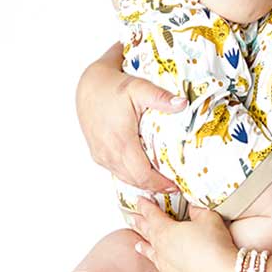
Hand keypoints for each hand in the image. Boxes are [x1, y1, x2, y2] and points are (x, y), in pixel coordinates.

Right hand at [76, 43, 185, 192]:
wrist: (88, 85)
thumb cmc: (113, 86)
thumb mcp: (139, 88)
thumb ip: (161, 97)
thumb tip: (183, 104)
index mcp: (120, 140)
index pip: (142, 174)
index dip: (159, 183)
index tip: (176, 185)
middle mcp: (108, 151)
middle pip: (135, 180)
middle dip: (155, 186)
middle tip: (174, 186)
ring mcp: (101, 155)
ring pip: (125, 178)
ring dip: (143, 182)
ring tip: (163, 182)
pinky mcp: (97, 154)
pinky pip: (117, 172)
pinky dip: (131, 175)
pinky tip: (145, 173)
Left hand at [129, 199, 236, 271]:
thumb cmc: (215, 247)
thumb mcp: (209, 218)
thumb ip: (198, 211)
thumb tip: (193, 207)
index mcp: (166, 231)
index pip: (152, 215)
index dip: (145, 206)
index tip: (139, 200)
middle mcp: (161, 251)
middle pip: (148, 234)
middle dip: (139, 225)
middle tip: (131, 219)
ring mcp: (166, 270)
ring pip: (151, 257)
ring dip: (144, 249)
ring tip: (137, 245)